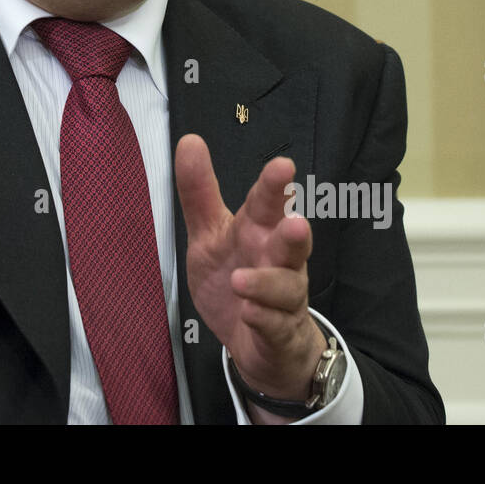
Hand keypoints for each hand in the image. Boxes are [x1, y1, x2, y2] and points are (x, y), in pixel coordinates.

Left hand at [175, 134, 326, 405]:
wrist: (259, 342)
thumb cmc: (238, 277)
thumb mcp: (209, 235)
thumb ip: (200, 193)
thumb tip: (189, 141)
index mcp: (259, 231)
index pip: (267, 204)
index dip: (274, 186)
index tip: (283, 166)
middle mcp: (279, 261)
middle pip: (291, 243)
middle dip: (294, 233)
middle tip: (295, 223)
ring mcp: (284, 299)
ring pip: (286, 287)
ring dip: (266, 283)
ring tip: (240, 280)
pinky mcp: (280, 332)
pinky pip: (277, 325)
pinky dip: (263, 318)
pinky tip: (249, 312)